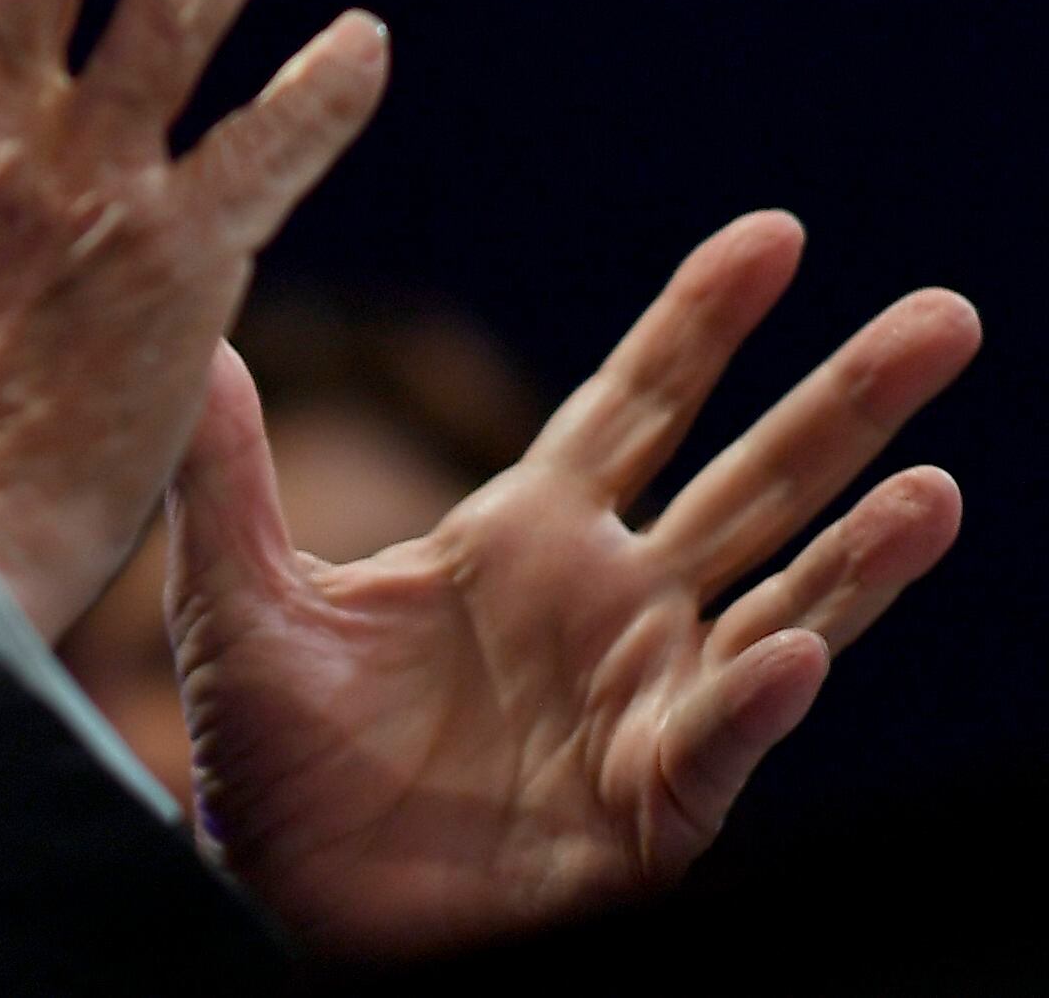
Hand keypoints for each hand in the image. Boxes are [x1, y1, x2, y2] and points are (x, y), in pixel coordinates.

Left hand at [107, 210, 976, 956]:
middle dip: (846, 401)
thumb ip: (225, 471)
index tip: (777, 234)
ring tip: (934, 485)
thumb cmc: (276, 760)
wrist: (283, 903)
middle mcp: (611, 604)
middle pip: (753, 480)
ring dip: (863, 550)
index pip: (638, 403)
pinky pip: (716, 740)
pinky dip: (756, 700)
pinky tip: (796, 652)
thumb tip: (193, 339)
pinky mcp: (646, 805)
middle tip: (944, 314)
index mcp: (526, 535)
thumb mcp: (238, 599)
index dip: (703, 321)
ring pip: (785, 605)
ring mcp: (644, 701)